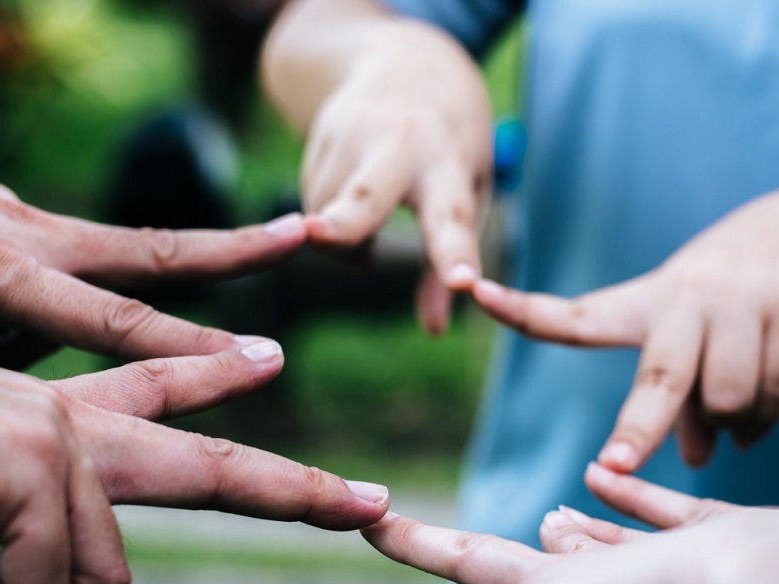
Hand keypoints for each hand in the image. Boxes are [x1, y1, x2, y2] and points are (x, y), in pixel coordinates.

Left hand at [0, 119, 307, 366]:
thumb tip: (6, 419)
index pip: (109, 318)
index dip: (185, 346)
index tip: (256, 360)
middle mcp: (15, 232)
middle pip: (147, 247)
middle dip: (231, 249)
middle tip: (305, 236)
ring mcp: (1, 209)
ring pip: (99, 250)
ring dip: (143, 276)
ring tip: (47, 315)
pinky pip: (37, 250)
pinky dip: (49, 284)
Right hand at [0, 324, 389, 583]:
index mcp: (50, 424)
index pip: (156, 395)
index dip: (213, 382)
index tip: (269, 362)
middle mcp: (71, 423)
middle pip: (217, 466)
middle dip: (298, 494)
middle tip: (376, 508)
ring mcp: (60, 439)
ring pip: (102, 580)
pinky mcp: (34, 465)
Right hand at [290, 10, 492, 334]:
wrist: (406, 58)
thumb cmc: (450, 141)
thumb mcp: (466, 191)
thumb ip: (448, 259)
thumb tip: (433, 331)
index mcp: (449, 164)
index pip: (452, 219)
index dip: (454, 256)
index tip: (462, 284)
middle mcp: (400, 145)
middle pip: (365, 196)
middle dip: (343, 221)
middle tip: (321, 238)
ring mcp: (352, 133)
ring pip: (326, 215)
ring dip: (341, 239)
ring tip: (368, 224)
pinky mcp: (318, 133)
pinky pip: (311, 202)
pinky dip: (327, 217)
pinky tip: (350, 195)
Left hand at [472, 170, 778, 470]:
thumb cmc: (740, 292)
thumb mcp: (697, 333)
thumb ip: (682, 398)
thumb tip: (690, 458)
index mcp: (649, 303)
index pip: (578, 315)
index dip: (524, 308)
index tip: (474, 291)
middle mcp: (688, 297)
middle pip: (659, 377)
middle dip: (638, 428)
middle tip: (614, 467)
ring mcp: (742, 300)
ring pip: (727, 399)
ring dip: (731, 429)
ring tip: (736, 430)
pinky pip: (775, 391)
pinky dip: (766, 422)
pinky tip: (758, 427)